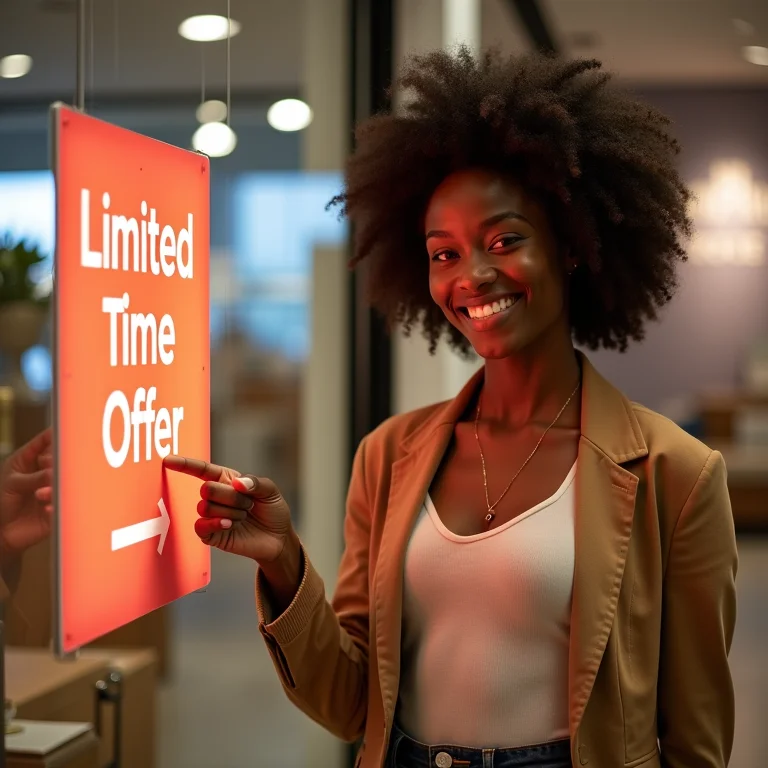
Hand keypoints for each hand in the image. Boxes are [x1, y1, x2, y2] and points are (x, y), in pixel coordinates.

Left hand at [0, 427, 52, 562]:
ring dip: (55, 487)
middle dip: (58, 464)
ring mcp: (53, 489)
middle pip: (60, 460)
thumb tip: (54, 473)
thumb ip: (33, 478)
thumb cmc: (0, 504)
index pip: (45, 442)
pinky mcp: (59, 508)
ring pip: (65, 481)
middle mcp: (44, 472)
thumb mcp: (11, 485)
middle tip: (53, 470)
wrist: (1, 534)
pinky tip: (47, 509)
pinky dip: (57, 505)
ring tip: (40, 495)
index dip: (55, 436)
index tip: (65, 433)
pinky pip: (66, 503)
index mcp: (30, 460)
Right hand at [163, 455, 293, 563]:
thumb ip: (255, 482)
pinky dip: (216, 523)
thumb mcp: (270, 490)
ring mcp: (212, 515)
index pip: (202, 470)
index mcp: (227, 480)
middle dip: (232, 497)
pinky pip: (201, 526)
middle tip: (248, 505)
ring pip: (206, 507)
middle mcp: (216, 496)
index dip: (185, 464)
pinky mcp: (211, 534)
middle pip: (207, 489)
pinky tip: (230, 524)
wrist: (279, 538)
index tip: (168, 461)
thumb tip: (236, 483)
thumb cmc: (273, 510)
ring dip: (231, 512)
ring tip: (244, 517)